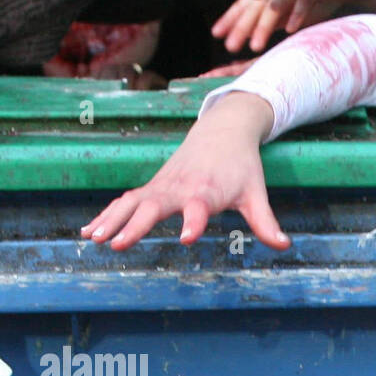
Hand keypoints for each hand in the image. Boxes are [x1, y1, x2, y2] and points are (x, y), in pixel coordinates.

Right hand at [80, 92, 286, 250]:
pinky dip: (107, 215)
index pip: (199, 209)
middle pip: (154, 206)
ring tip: (92, 240)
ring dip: (111, 220)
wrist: (223, 130)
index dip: (193, 223)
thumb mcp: (256, 194)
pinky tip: (89, 232)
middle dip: (135, 225)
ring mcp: (161, 186)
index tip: (185, 238)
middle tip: (117, 244)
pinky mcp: (152, 187)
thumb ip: (266, 222)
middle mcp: (180, 188)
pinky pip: (125, 202)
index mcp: (206, 191)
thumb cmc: (242, 167)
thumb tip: (285, 245)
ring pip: (131, 203)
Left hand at [211, 0, 364, 54]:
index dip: (231, 18)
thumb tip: (256, 32)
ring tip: (255, 45)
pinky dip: (298, 12)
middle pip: (255, 5)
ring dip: (265, 24)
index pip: (245, 3)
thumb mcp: (294, 5)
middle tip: (230, 47)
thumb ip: (276, 15)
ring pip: (277, 3)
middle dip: (241, 27)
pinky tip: (290, 30)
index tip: (217, 35)